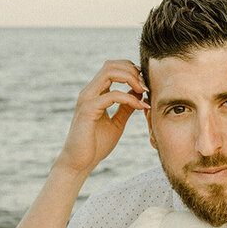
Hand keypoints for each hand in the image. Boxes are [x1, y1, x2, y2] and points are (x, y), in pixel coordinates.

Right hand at [54, 60, 148, 176]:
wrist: (80, 163)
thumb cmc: (96, 144)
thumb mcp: (117, 122)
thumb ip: (126, 107)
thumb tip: (139, 94)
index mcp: (95, 93)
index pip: (113, 68)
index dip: (131, 71)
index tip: (145, 86)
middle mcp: (89, 92)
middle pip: (111, 65)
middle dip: (132, 70)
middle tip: (146, 87)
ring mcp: (87, 99)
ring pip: (109, 73)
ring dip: (131, 78)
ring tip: (144, 91)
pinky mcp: (88, 110)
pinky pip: (112, 95)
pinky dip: (129, 98)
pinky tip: (139, 107)